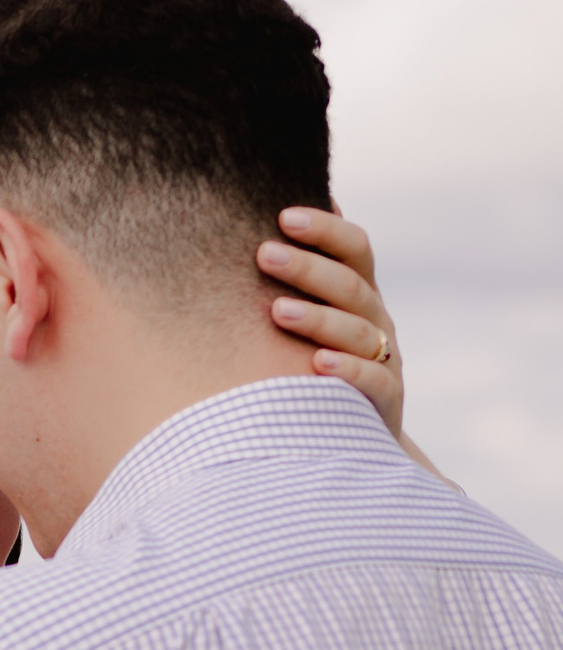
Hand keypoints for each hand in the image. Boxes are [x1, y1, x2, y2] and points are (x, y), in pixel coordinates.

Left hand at [259, 207, 400, 430]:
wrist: (348, 432)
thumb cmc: (310, 360)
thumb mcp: (308, 314)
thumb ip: (295, 277)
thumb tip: (266, 217)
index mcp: (357, 293)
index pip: (353, 249)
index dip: (325, 230)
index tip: (283, 216)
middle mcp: (374, 319)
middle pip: (350, 286)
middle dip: (307, 268)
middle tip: (264, 254)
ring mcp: (384, 358)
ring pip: (358, 331)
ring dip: (318, 319)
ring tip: (278, 311)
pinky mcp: (385, 399)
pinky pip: (373, 380)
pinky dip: (348, 370)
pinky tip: (318, 363)